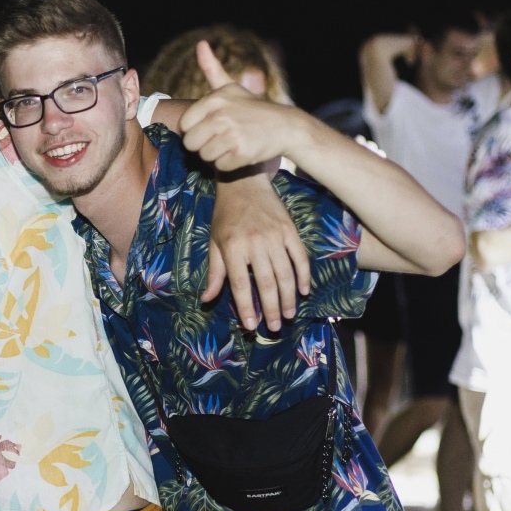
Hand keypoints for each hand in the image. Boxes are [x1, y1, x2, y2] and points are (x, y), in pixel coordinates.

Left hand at [179, 42, 310, 171]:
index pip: (185, 126)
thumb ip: (212, 69)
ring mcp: (232, 135)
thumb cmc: (252, 108)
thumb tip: (200, 43)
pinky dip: (230, 164)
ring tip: (232, 144)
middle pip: (191, 144)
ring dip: (217, 155)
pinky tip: (241, 153)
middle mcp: (221, 116)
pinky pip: (220, 167)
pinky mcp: (242, 153)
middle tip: (222, 138)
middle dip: (204, 145)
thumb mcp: (231, 87)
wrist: (285, 127)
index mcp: (214, 99)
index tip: (212, 127)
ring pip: (205, 157)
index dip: (196, 130)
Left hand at [205, 174, 311, 331]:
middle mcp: (255, 243)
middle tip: (275, 327)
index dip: (246, 306)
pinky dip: (303, 275)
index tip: (251, 326)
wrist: (243, 182)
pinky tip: (304, 291)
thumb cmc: (225, 216)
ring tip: (289, 315)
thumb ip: (215, 272)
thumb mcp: (214, 242)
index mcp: (233, 247)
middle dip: (271, 308)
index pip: (240, 284)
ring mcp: (275, 236)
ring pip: (285, 273)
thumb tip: (206, 299)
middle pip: (266, 282)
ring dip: (289, 297)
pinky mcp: (290, 230)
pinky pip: (300, 257)